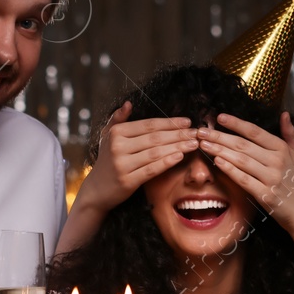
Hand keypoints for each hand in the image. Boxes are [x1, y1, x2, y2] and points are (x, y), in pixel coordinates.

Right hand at [73, 101, 196, 215]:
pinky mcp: (127, 180)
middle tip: (196, 133)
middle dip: (178, 134)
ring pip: (156, 153)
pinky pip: (151, 169)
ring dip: (178, 147)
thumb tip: (128, 103)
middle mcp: (118, 146)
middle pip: (155, 138)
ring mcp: (122, 164)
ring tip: (194, 144)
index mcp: (116, 133)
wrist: (96, 190)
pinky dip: (167, 162)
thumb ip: (118, 119)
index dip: (170, 122)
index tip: (187, 121)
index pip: (149, 125)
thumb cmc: (107, 161)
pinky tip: (180, 156)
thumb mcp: (107, 137)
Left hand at [196, 113, 293, 231]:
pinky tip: (217, 161)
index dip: (236, 123)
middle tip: (202, 131)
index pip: (255, 132)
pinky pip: (243, 179)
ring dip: (220, 150)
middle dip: (220, 136)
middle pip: (243, 145)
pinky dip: (230, 170)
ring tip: (204, 144)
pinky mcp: (265, 195)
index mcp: (282, 149)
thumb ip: (290, 134)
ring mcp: (271, 178)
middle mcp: (277, 161)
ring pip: (241, 160)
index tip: (219, 117)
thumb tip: (285, 114)